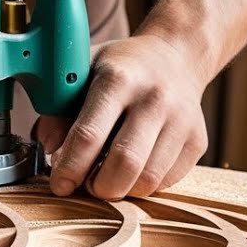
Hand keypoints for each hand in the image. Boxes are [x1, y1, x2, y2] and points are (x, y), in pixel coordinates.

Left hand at [36, 34, 208, 199]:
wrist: (175, 57)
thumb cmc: (119, 69)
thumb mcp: (81, 74)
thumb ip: (57, 109)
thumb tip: (49, 148)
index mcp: (118, 79)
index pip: (90, 135)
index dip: (70, 167)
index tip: (59, 184)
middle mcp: (154, 98)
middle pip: (124, 163)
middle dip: (98, 187)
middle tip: (86, 185)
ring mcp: (181, 120)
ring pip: (148, 179)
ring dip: (121, 190)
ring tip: (107, 178)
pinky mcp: (198, 140)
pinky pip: (167, 182)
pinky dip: (143, 185)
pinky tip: (132, 169)